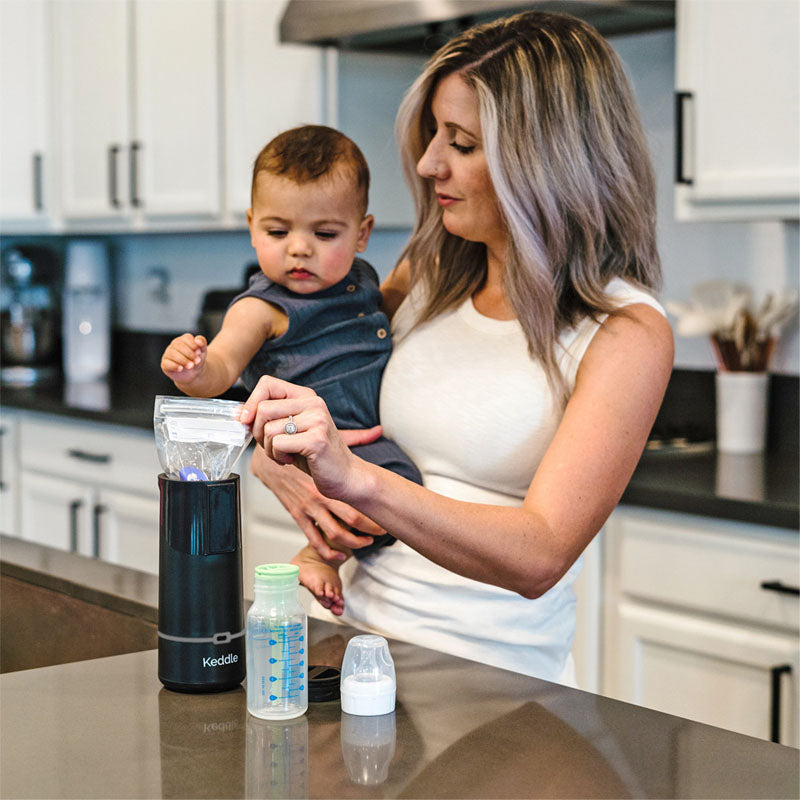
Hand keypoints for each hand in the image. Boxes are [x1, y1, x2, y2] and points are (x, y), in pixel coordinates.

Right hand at [161, 334, 206, 381]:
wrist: (194, 374)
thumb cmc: (197, 360)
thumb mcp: (202, 352)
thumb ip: (202, 343)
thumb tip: (198, 340)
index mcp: (184, 339)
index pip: (186, 338)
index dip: (193, 345)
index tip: (199, 353)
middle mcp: (174, 345)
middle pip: (179, 345)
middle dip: (189, 353)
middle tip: (197, 361)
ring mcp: (168, 354)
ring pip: (172, 354)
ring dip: (183, 360)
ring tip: (191, 366)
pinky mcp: (165, 364)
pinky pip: (166, 363)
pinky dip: (174, 366)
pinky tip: (181, 368)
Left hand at [240, 375, 360, 500]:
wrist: (345, 476)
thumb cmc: (315, 455)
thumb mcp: (291, 430)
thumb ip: (270, 418)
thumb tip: (239, 414)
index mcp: (306, 396)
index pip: (268, 383)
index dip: (251, 402)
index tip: (247, 421)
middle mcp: (313, 403)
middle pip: (263, 408)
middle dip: (258, 432)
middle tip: (272, 446)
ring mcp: (317, 420)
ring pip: (269, 429)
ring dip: (269, 449)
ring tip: (285, 454)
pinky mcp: (316, 440)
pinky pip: (278, 444)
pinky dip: (278, 457)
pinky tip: (291, 460)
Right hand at [249, 445, 385, 560]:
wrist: (267, 458)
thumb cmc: (298, 448)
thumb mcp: (327, 440)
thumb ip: (355, 437)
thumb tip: (377, 430)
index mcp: (329, 479)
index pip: (357, 500)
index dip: (375, 511)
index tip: (386, 513)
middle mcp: (320, 496)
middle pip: (351, 520)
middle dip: (369, 530)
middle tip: (382, 533)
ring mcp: (308, 508)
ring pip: (334, 534)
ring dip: (353, 543)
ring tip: (365, 544)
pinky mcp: (297, 515)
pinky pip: (313, 539)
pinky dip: (327, 552)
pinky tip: (338, 556)